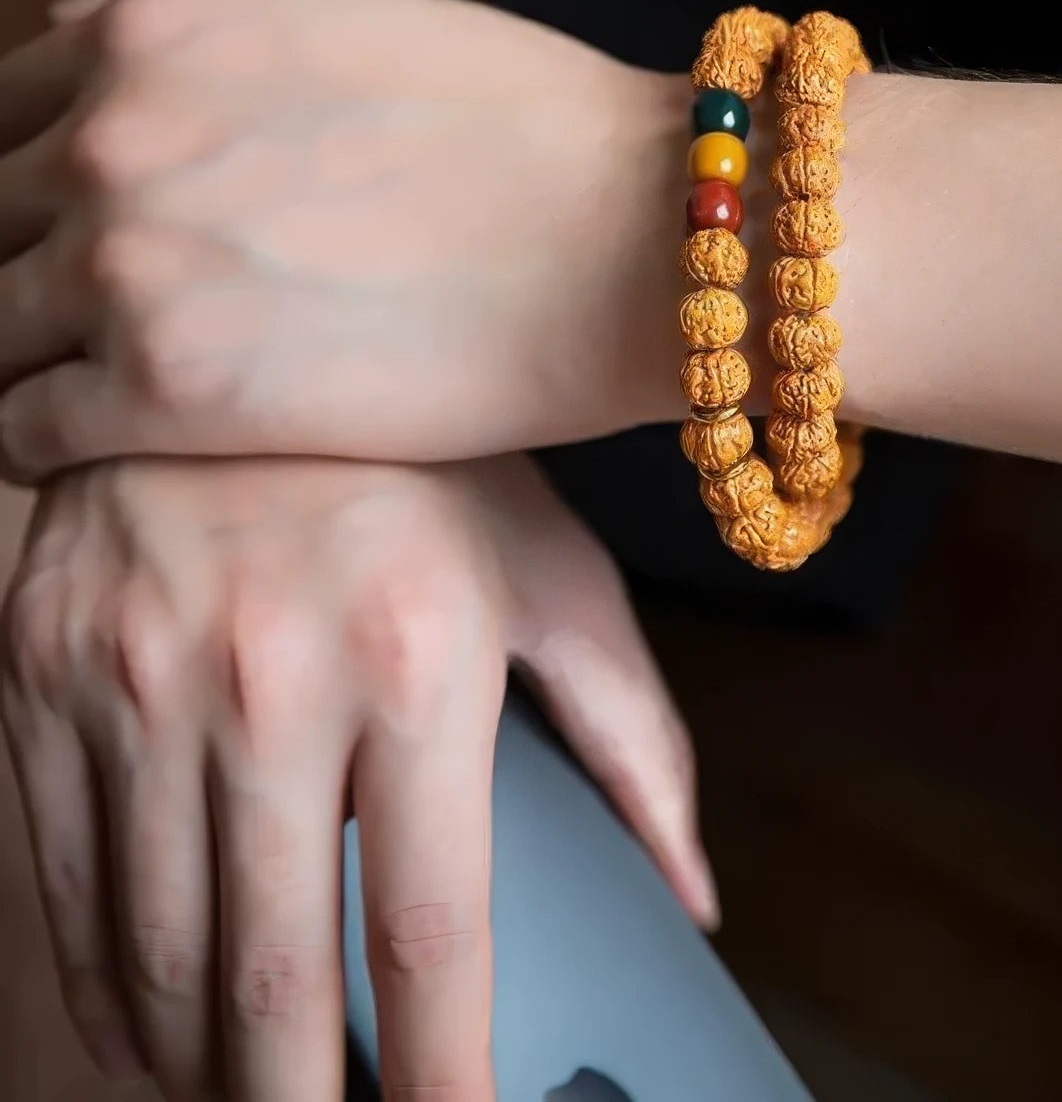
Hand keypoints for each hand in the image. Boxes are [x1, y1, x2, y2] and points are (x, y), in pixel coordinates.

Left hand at [0, 0, 685, 476]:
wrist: (642, 232)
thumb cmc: (535, 133)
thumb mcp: (350, 35)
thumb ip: (212, 56)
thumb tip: (113, 74)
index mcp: (153, 30)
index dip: (17, 187)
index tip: (53, 246)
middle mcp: (111, 132)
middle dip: (12, 277)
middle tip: (74, 337)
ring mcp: (127, 259)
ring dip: (22, 367)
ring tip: (92, 402)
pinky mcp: (168, 389)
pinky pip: (21, 430)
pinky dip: (47, 445)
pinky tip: (119, 452)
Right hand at [0, 454, 712, 1099]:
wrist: (250, 338)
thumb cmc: (430, 470)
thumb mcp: (555, 578)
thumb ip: (633, 739)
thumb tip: (694, 893)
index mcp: (418, 659)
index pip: (431, 931)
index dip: (443, 1076)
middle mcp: (267, 680)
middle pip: (272, 981)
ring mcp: (137, 679)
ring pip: (159, 953)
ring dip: (204, 1065)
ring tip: (253, 1098)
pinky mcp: (42, 671)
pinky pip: (64, 881)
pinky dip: (110, 985)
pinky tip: (155, 1026)